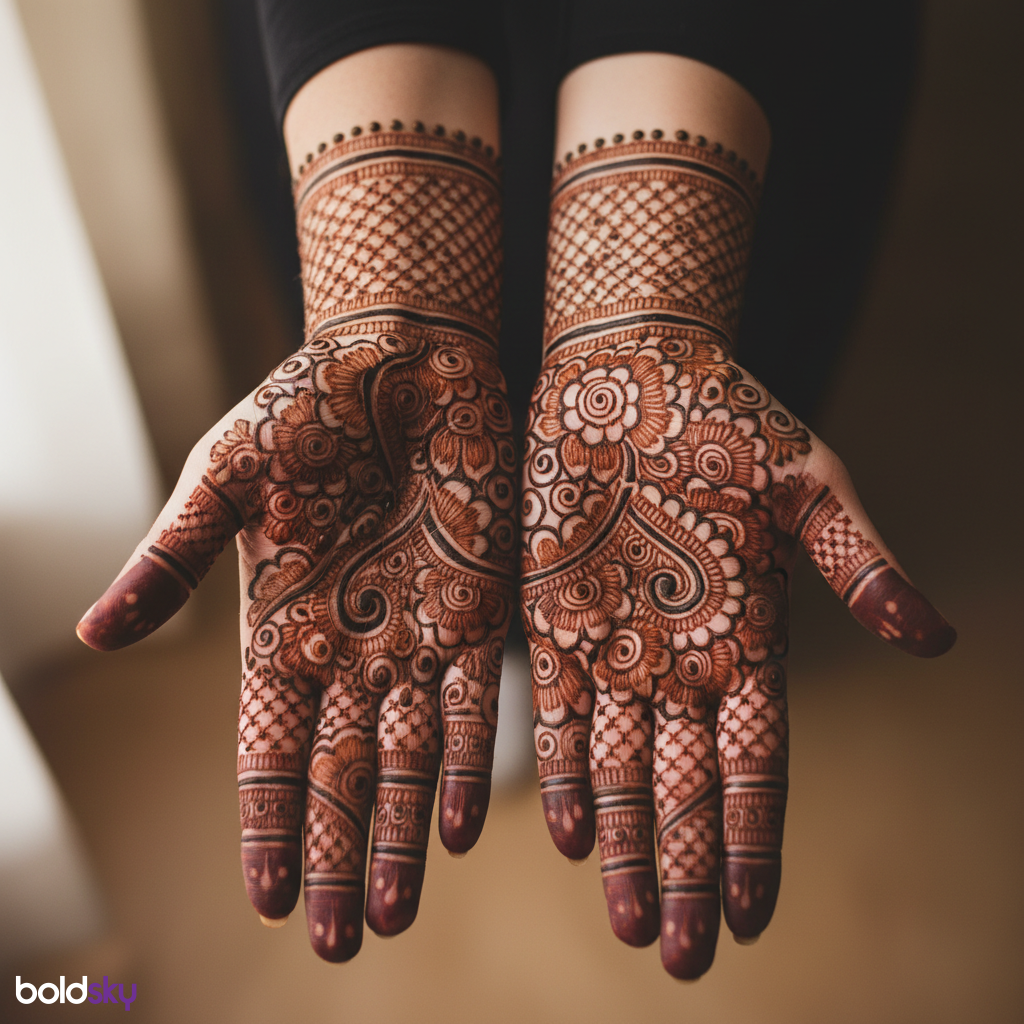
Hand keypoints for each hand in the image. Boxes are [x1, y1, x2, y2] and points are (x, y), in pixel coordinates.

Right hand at [78, 325, 515, 959]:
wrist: (407, 357)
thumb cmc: (308, 403)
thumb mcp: (229, 475)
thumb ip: (176, 556)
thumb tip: (92, 634)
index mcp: (282, 626)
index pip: (270, 750)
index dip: (268, 823)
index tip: (265, 898)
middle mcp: (350, 647)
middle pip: (340, 774)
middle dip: (335, 856)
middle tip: (335, 943)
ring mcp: (416, 634)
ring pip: (408, 758)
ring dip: (399, 834)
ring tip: (392, 911)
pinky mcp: (481, 608)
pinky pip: (477, 702)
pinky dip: (469, 762)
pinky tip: (458, 824)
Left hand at [519, 332, 953, 977]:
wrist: (628, 370)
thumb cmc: (725, 415)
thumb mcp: (806, 483)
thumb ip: (856, 560)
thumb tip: (933, 637)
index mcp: (750, 636)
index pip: (759, 764)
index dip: (757, 840)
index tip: (754, 915)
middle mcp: (680, 658)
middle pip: (688, 790)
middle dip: (689, 871)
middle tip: (686, 959)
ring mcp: (614, 642)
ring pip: (621, 769)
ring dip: (627, 846)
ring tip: (632, 922)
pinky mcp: (552, 616)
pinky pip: (556, 711)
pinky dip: (564, 771)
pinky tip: (572, 832)